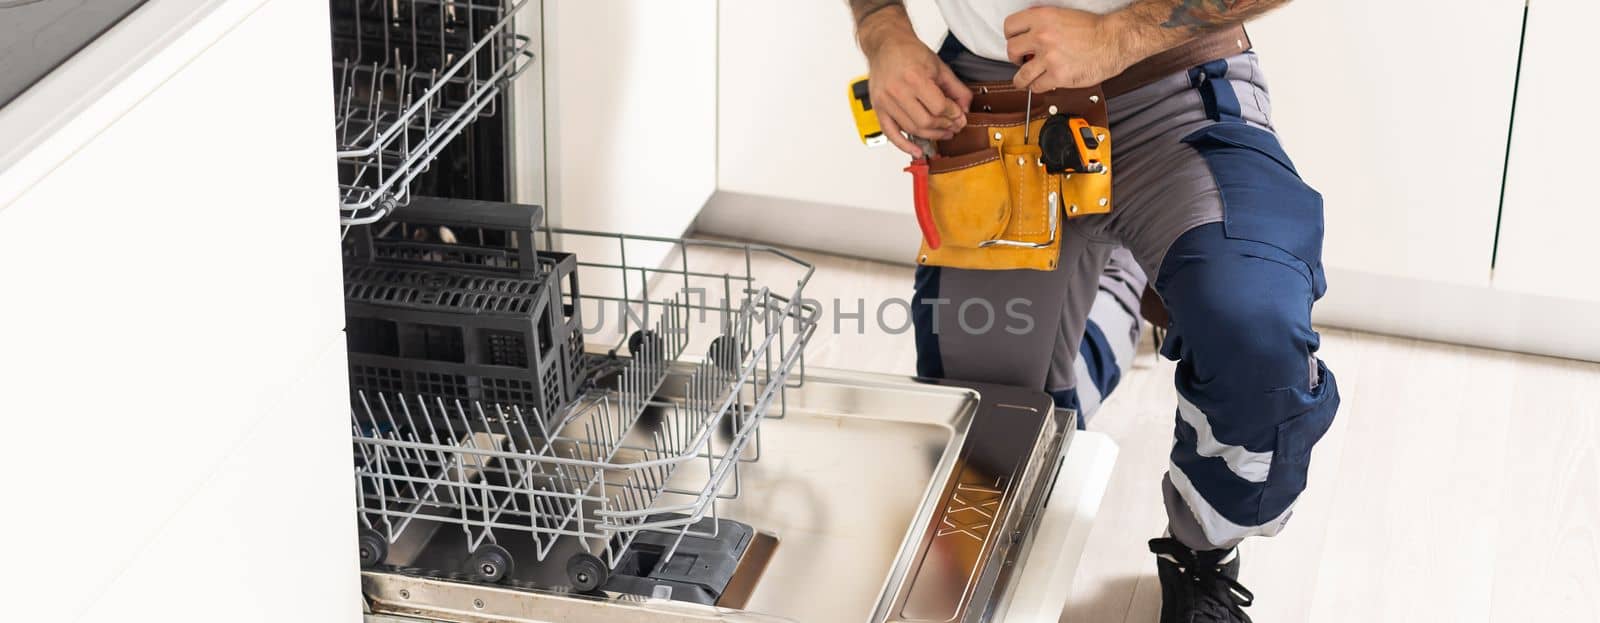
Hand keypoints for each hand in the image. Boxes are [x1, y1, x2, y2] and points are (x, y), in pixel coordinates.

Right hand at [860, 12, 972, 155]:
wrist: (886, 45)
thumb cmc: (910, 52)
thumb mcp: (939, 66)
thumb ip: (955, 88)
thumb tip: (965, 108)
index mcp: (914, 77)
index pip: (939, 107)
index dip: (953, 115)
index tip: (959, 116)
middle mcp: (897, 91)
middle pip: (926, 122)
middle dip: (944, 127)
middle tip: (954, 126)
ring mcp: (886, 101)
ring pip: (912, 129)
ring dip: (931, 136)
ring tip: (942, 133)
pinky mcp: (878, 108)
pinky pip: (891, 133)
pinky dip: (904, 146)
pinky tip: (916, 151)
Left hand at [1004, 7, 1134, 90]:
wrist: (1114, 40)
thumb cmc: (1094, 29)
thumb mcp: (1062, 15)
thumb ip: (1042, 23)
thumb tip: (1028, 35)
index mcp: (1042, 17)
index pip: (1010, 26)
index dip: (1011, 36)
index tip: (1016, 42)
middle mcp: (1042, 36)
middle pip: (1011, 51)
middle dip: (1015, 58)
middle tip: (1023, 60)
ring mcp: (1049, 57)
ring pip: (1020, 75)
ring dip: (1021, 79)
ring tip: (1026, 79)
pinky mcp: (1058, 75)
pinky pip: (1037, 87)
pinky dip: (1039, 87)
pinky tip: (1044, 83)